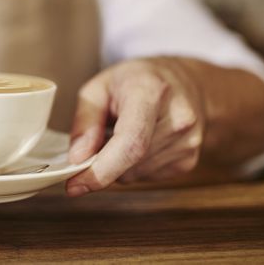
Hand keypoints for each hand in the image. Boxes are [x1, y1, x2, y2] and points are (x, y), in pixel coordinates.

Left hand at [66, 58, 205, 196]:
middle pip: (129, 163)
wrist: (187, 81)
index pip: (131, 142)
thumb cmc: (138, 80)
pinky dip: (132, 166)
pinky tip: (139, 142)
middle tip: (93, 142)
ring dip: (117, 164)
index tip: (74, 184)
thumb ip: (85, 120)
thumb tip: (77, 158)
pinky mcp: (189, 160)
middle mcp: (178, 118)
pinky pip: (147, 177)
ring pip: (134, 175)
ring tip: (121, 133)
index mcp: (152, 92)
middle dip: (100, 163)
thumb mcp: (99, 86)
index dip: (101, 170)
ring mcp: (188, 142)